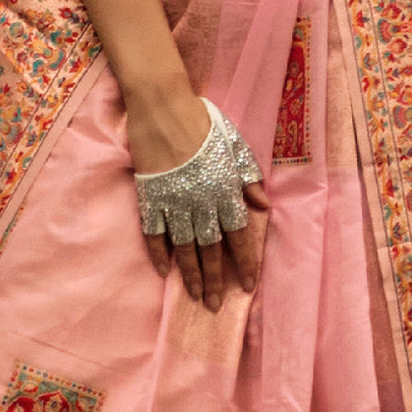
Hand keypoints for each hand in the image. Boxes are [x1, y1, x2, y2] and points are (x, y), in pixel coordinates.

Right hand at [126, 89, 268, 310]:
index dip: (244, 263)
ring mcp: (173, 202)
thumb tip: (262, 204)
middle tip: (216, 306)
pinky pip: (154, 234)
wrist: (161, 105)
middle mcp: (200, 202)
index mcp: (224, 190)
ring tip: (196, 297)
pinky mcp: (150, 199)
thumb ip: (248, 175)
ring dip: (190, 275)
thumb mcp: (234, 144)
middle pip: (211, 249)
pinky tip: (164, 273)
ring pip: (184, 248)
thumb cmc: (201, 121)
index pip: (238, 236)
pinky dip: (158, 254)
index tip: (248, 286)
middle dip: (216, 280)